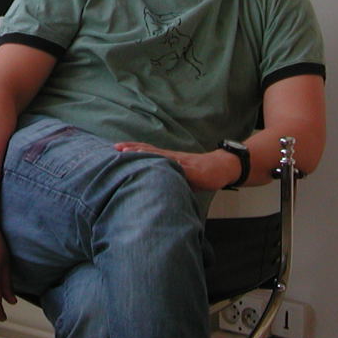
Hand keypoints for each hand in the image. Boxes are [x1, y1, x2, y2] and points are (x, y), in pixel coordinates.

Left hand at [113, 142, 238, 191]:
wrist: (221, 167)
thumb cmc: (200, 174)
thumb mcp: (180, 176)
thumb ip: (167, 178)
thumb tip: (151, 189)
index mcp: (168, 159)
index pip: (147, 152)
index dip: (132, 150)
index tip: (116, 148)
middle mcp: (172, 157)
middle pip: (149, 150)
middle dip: (132, 149)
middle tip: (116, 148)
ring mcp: (181, 162)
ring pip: (160, 156)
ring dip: (144, 153)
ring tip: (129, 152)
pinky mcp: (191, 170)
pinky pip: (177, 166)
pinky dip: (166, 164)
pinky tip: (157, 162)